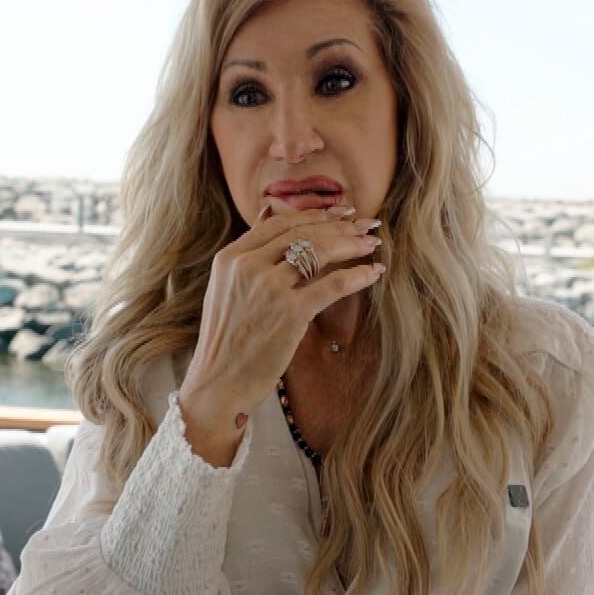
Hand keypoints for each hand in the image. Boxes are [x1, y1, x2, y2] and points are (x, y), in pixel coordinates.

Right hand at [177, 204, 383, 465]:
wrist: (219, 384)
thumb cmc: (227, 341)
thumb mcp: (227, 287)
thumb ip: (249, 252)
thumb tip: (267, 211)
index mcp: (230, 258)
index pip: (279, 222)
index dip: (315, 214)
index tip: (340, 213)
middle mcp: (247, 266)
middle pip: (303, 231)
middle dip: (339, 225)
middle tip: (365, 225)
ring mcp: (268, 288)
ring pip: (320, 251)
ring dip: (351, 244)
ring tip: (371, 244)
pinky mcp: (290, 313)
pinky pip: (333, 284)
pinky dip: (358, 275)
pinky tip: (374, 272)